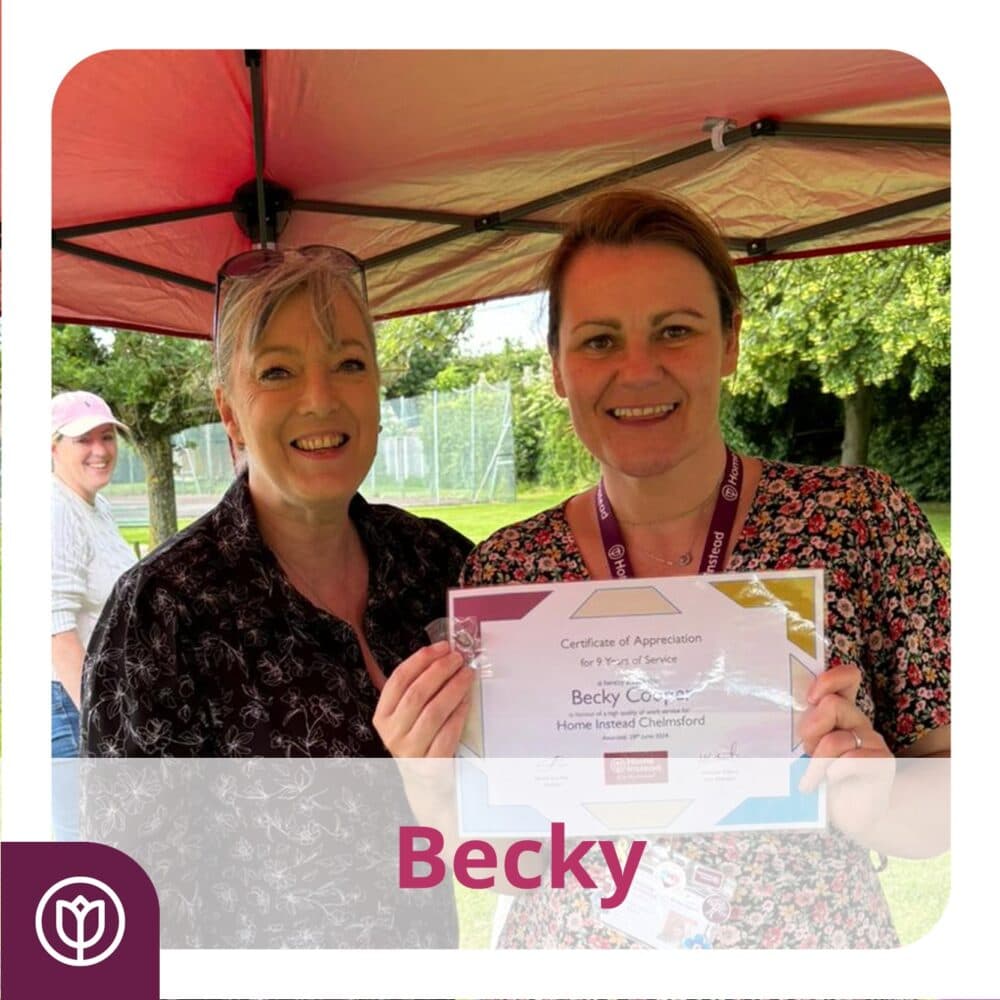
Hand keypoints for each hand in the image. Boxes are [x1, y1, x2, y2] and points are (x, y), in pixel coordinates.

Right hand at [374, 640, 473, 757]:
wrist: (424, 784)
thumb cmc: (419, 740)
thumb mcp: (407, 716)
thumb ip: (417, 688)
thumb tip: (443, 654)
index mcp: (382, 716)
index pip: (398, 679)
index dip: (421, 659)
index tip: (442, 646)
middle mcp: (392, 734)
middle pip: (417, 693)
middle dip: (440, 670)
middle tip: (459, 658)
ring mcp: (410, 751)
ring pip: (434, 711)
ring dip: (453, 688)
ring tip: (467, 674)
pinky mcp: (431, 765)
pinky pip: (448, 733)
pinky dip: (459, 713)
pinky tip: (467, 700)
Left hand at [798, 664, 894, 840]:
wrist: (847, 813)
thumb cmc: (822, 776)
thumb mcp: (809, 746)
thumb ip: (809, 725)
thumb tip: (800, 709)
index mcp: (842, 712)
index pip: (847, 678)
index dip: (829, 680)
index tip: (810, 698)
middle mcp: (859, 722)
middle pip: (832, 705)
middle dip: (811, 729)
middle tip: (806, 750)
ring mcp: (874, 741)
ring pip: (835, 738)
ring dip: (817, 761)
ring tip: (811, 778)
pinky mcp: (882, 763)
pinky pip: (849, 761)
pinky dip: (832, 774)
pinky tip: (830, 784)